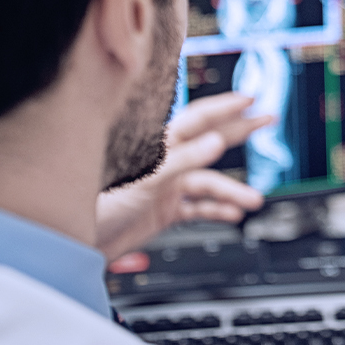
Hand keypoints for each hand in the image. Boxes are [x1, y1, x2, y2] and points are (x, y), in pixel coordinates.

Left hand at [95, 92, 271, 260]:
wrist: (76, 244)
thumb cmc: (98, 207)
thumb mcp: (144, 180)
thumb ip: (181, 161)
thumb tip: (216, 143)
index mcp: (159, 146)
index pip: (198, 119)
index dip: (225, 108)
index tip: (250, 100)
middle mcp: (166, 162)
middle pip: (210, 141)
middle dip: (240, 130)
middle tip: (268, 120)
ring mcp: (166, 185)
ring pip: (208, 182)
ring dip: (231, 191)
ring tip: (253, 200)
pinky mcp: (164, 209)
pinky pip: (197, 207)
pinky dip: (215, 210)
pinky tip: (231, 214)